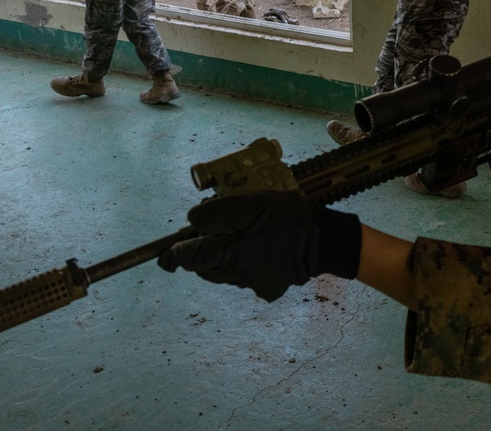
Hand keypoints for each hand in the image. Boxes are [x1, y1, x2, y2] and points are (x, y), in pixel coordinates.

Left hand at [157, 193, 361, 301]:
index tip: (163, 254)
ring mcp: (255, 284)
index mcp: (230, 256)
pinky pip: (245, 276)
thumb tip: (191, 222)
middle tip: (210, 231)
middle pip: (205, 268)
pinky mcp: (269, 287)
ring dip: (222, 257)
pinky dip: (243, 263)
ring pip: (224, 272)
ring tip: (238, 234)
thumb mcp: (253, 204)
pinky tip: (258, 247)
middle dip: (201, 252)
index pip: (189, 260)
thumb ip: (219, 213)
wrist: (327, 241)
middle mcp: (238, 276)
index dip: (172, 255)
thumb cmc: (290, 218)